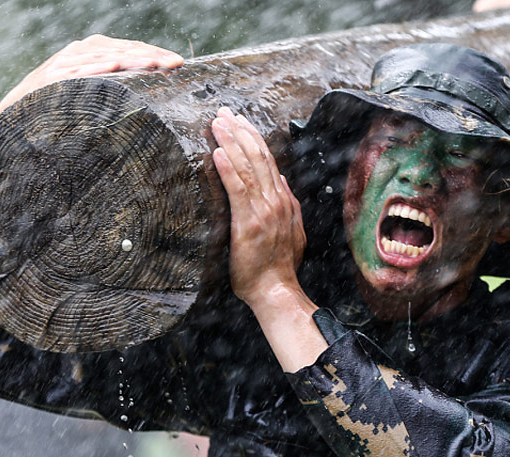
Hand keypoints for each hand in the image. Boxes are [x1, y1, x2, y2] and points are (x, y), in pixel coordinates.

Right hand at [0, 34, 183, 114]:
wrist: (23, 107)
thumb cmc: (67, 102)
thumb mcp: (97, 89)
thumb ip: (121, 85)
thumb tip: (156, 96)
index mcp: (99, 50)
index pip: (134, 48)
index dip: (157, 54)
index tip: (180, 63)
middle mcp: (85, 49)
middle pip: (126, 50)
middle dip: (153, 56)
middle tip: (175, 64)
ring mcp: (70, 59)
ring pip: (108, 56)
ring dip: (133, 59)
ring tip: (155, 63)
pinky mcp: (55, 73)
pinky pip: (81, 68)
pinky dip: (97, 66)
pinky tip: (114, 65)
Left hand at [211, 107, 305, 304]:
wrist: (276, 290)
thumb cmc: (278, 267)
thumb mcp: (292, 232)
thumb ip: (287, 204)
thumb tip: (280, 180)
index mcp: (283, 201)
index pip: (267, 161)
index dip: (253, 138)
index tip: (239, 121)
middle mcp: (275, 201)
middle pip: (257, 157)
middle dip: (240, 132)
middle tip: (223, 112)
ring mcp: (263, 211)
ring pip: (248, 168)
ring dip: (231, 142)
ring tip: (217, 123)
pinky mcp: (248, 223)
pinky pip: (238, 190)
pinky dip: (228, 169)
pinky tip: (218, 152)